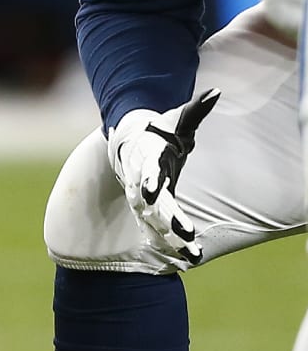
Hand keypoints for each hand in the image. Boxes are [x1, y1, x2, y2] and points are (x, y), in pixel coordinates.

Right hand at [107, 90, 220, 264]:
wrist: (133, 146)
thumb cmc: (158, 132)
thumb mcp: (176, 119)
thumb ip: (196, 109)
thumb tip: (216, 92)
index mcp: (147, 162)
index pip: (145, 173)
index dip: (149, 183)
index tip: (152, 194)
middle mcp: (142, 184)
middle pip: (152, 204)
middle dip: (167, 219)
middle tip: (184, 232)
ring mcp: (144, 200)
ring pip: (156, 222)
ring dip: (173, 239)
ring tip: (192, 254)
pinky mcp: (150, 211)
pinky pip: (159, 230)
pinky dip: (172, 244)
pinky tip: (189, 258)